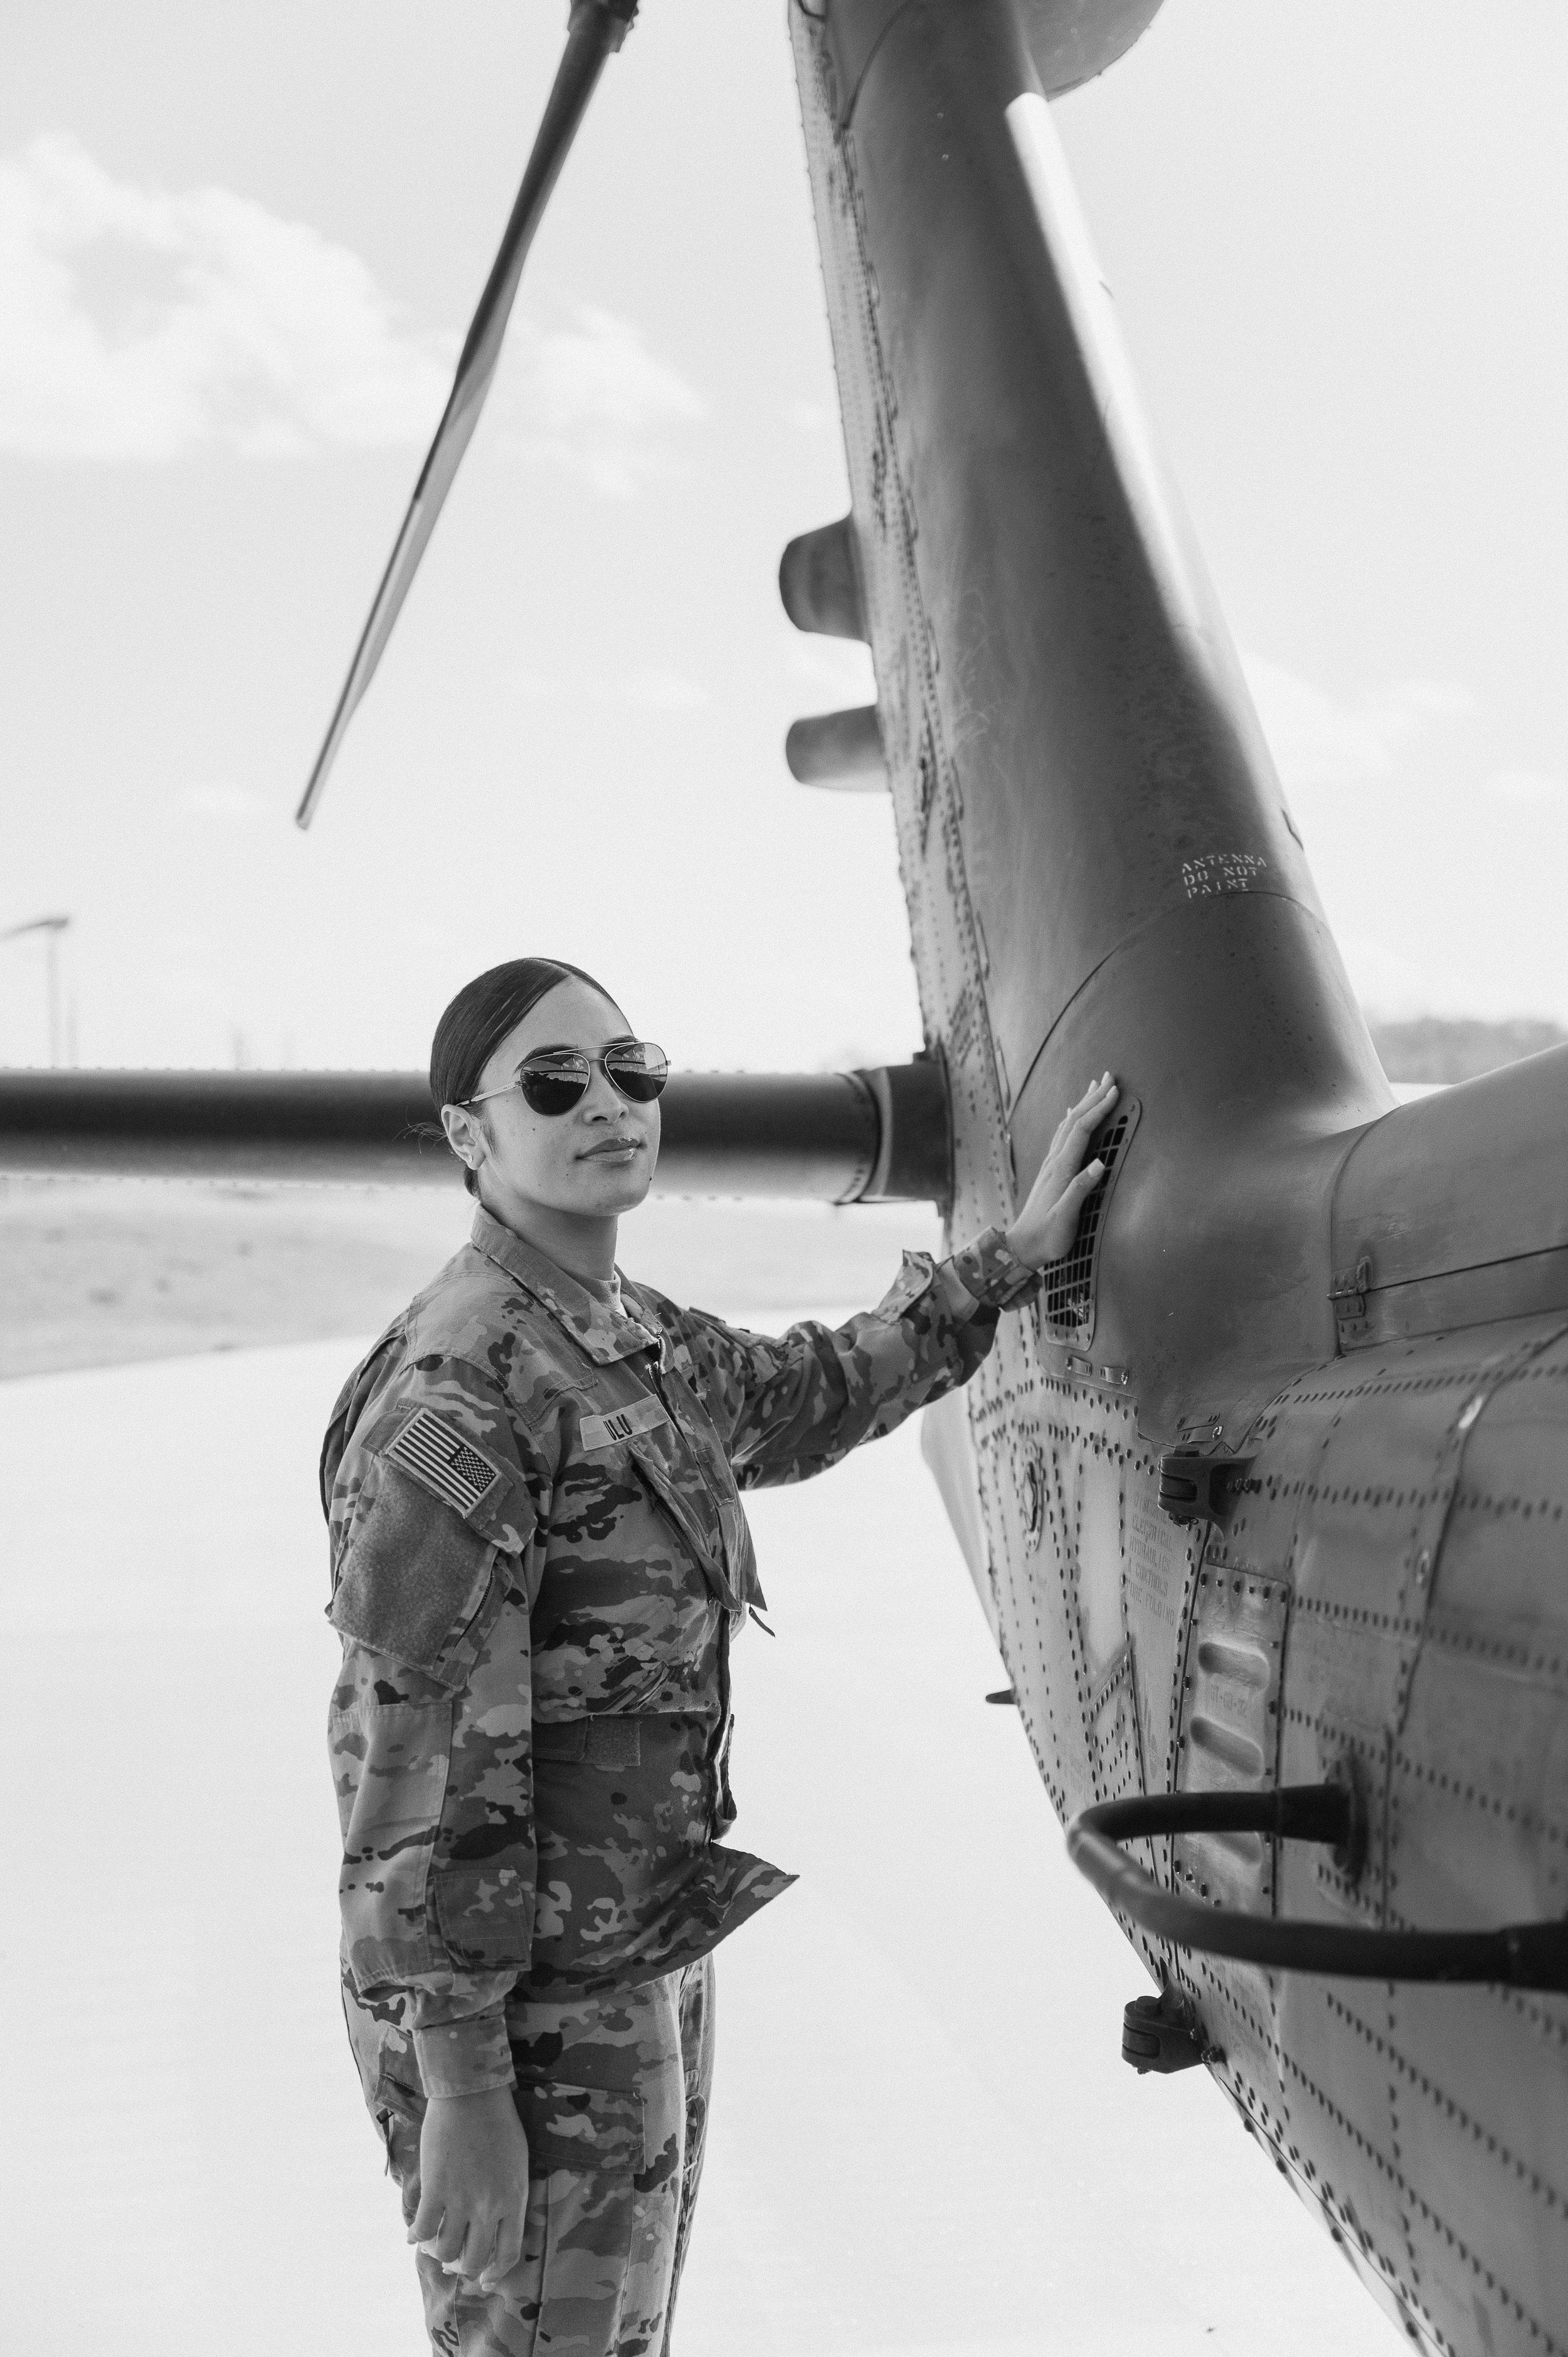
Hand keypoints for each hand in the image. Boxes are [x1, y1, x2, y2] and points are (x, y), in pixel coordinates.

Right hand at [408, 2085, 530, 2292]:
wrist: (472, 2093)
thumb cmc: (499, 2122)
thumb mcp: (517, 2163)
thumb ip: (509, 2195)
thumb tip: (495, 2222)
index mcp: (514, 2199)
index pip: (509, 2253)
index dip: (495, 2273)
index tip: (485, 2278)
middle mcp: (489, 2207)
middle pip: (474, 2259)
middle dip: (463, 2268)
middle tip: (455, 2262)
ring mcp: (461, 2200)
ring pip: (447, 2250)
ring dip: (439, 2252)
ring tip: (435, 2244)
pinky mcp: (435, 2189)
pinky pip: (422, 2229)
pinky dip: (415, 2237)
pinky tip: (412, 2235)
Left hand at [1005, 1073, 1119, 1268]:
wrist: (1023, 1246)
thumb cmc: (1047, 1236)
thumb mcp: (1066, 1217)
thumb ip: (1081, 1189)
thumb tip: (1100, 1163)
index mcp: (1061, 1169)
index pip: (1081, 1130)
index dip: (1099, 1109)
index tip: (1115, 1091)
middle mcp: (1054, 1162)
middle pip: (1074, 1120)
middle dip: (1093, 1097)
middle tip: (1110, 1077)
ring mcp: (1051, 1165)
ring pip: (1067, 1124)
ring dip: (1083, 1104)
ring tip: (1095, 1087)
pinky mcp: (1050, 1171)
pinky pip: (1061, 1135)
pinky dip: (1071, 1119)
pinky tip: (1071, 1113)